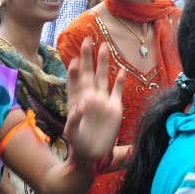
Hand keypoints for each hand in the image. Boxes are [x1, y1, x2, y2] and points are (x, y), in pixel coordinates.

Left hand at [64, 39, 122, 164]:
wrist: (92, 154)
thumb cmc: (78, 143)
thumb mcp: (71, 133)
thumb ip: (73, 120)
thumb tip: (79, 107)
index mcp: (77, 101)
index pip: (74, 82)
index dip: (74, 71)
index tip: (73, 60)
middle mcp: (90, 97)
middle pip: (88, 73)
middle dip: (87, 57)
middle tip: (86, 40)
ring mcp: (102, 101)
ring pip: (103, 77)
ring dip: (103, 62)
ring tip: (103, 46)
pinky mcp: (114, 107)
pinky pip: (118, 91)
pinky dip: (120, 81)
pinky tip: (122, 70)